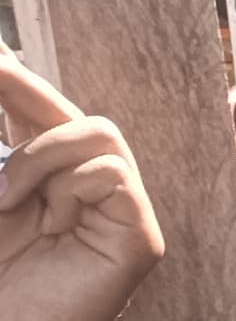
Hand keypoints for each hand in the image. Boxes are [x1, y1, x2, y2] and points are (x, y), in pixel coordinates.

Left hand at [0, 56, 165, 320]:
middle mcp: (89, 193)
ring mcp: (118, 215)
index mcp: (47, 183)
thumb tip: (0, 80)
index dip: (18, 81)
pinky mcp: (137, 240)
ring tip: (6, 194)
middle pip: (78, 116)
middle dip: (28, 93)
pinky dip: (71, 185)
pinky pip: (115, 177)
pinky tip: (43, 214)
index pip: (42, 116)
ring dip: (44, 153)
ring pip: (101, 137)